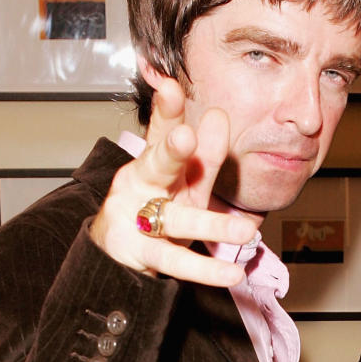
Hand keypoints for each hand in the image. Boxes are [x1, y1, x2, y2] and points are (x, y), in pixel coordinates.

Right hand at [90, 78, 259, 286]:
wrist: (116, 253)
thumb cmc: (154, 207)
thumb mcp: (181, 180)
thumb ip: (202, 152)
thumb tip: (219, 115)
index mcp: (156, 162)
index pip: (161, 130)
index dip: (167, 111)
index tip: (171, 88)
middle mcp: (145, 185)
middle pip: (157, 165)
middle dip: (170, 151)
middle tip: (184, 137)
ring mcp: (140, 219)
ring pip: (176, 220)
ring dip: (210, 225)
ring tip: (244, 232)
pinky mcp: (143, 253)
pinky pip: (177, 263)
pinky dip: (205, 270)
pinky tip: (232, 273)